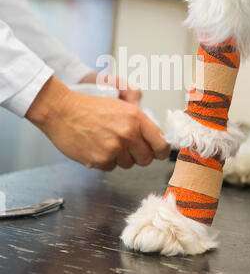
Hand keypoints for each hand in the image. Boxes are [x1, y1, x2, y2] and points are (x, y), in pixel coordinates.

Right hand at [26, 77, 169, 170]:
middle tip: (127, 146)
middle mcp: (128, 133)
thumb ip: (140, 121)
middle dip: (139, 155)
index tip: (159, 152)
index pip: (161, 144)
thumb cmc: (89, 107)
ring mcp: (114, 148)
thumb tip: (156, 137)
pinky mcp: (101, 160)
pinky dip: (105, 161)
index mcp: (136, 118)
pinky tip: (97, 147)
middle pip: (146, 159)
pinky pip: (111, 167)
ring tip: (107, 142)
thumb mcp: (120, 106)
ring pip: (128, 164)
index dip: (161, 151)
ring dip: (120, 157)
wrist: (62, 111)